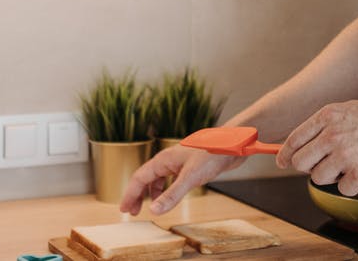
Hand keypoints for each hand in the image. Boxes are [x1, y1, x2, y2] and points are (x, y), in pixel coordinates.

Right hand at [118, 145, 244, 214]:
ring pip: (158, 179)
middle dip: (137, 195)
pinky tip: (169, 197)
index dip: (130, 194)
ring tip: (148, 208)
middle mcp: (168, 160)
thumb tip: (153, 211)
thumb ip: (172, 195)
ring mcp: (179, 163)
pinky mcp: (190, 167)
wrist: (233, 145)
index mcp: (163, 160)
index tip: (124, 209)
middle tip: (131, 212)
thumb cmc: (212, 154)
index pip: (139, 178)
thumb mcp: (190, 178)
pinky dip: (165, 190)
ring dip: (150, 194)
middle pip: (145, 178)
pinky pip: (170, 180)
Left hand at [276, 98, 357, 196]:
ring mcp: (345, 155)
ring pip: (319, 178)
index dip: (285, 153)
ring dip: (332, 176)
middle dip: (307, 168)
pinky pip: (342, 189)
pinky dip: (352, 185)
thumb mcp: (351, 110)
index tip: (282, 161)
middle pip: (300, 162)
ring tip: (350, 165)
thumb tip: (308, 143)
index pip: (295, 139)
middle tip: (320, 167)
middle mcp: (332, 135)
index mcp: (328, 116)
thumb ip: (328, 125)